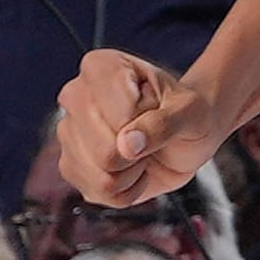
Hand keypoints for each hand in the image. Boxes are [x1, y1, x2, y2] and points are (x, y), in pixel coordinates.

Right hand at [57, 53, 225, 206]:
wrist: (185, 135)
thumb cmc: (186, 112)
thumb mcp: (190, 111)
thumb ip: (164, 123)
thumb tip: (127, 145)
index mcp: (100, 67)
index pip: (120, 112)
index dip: (146, 118)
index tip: (154, 105)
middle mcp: (75, 96)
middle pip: (105, 150)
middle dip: (139, 153)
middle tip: (149, 135)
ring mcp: (69, 133)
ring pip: (102, 176)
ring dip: (133, 172)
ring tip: (142, 150)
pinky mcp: (71, 166)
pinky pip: (99, 193)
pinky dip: (127, 189)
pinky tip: (132, 168)